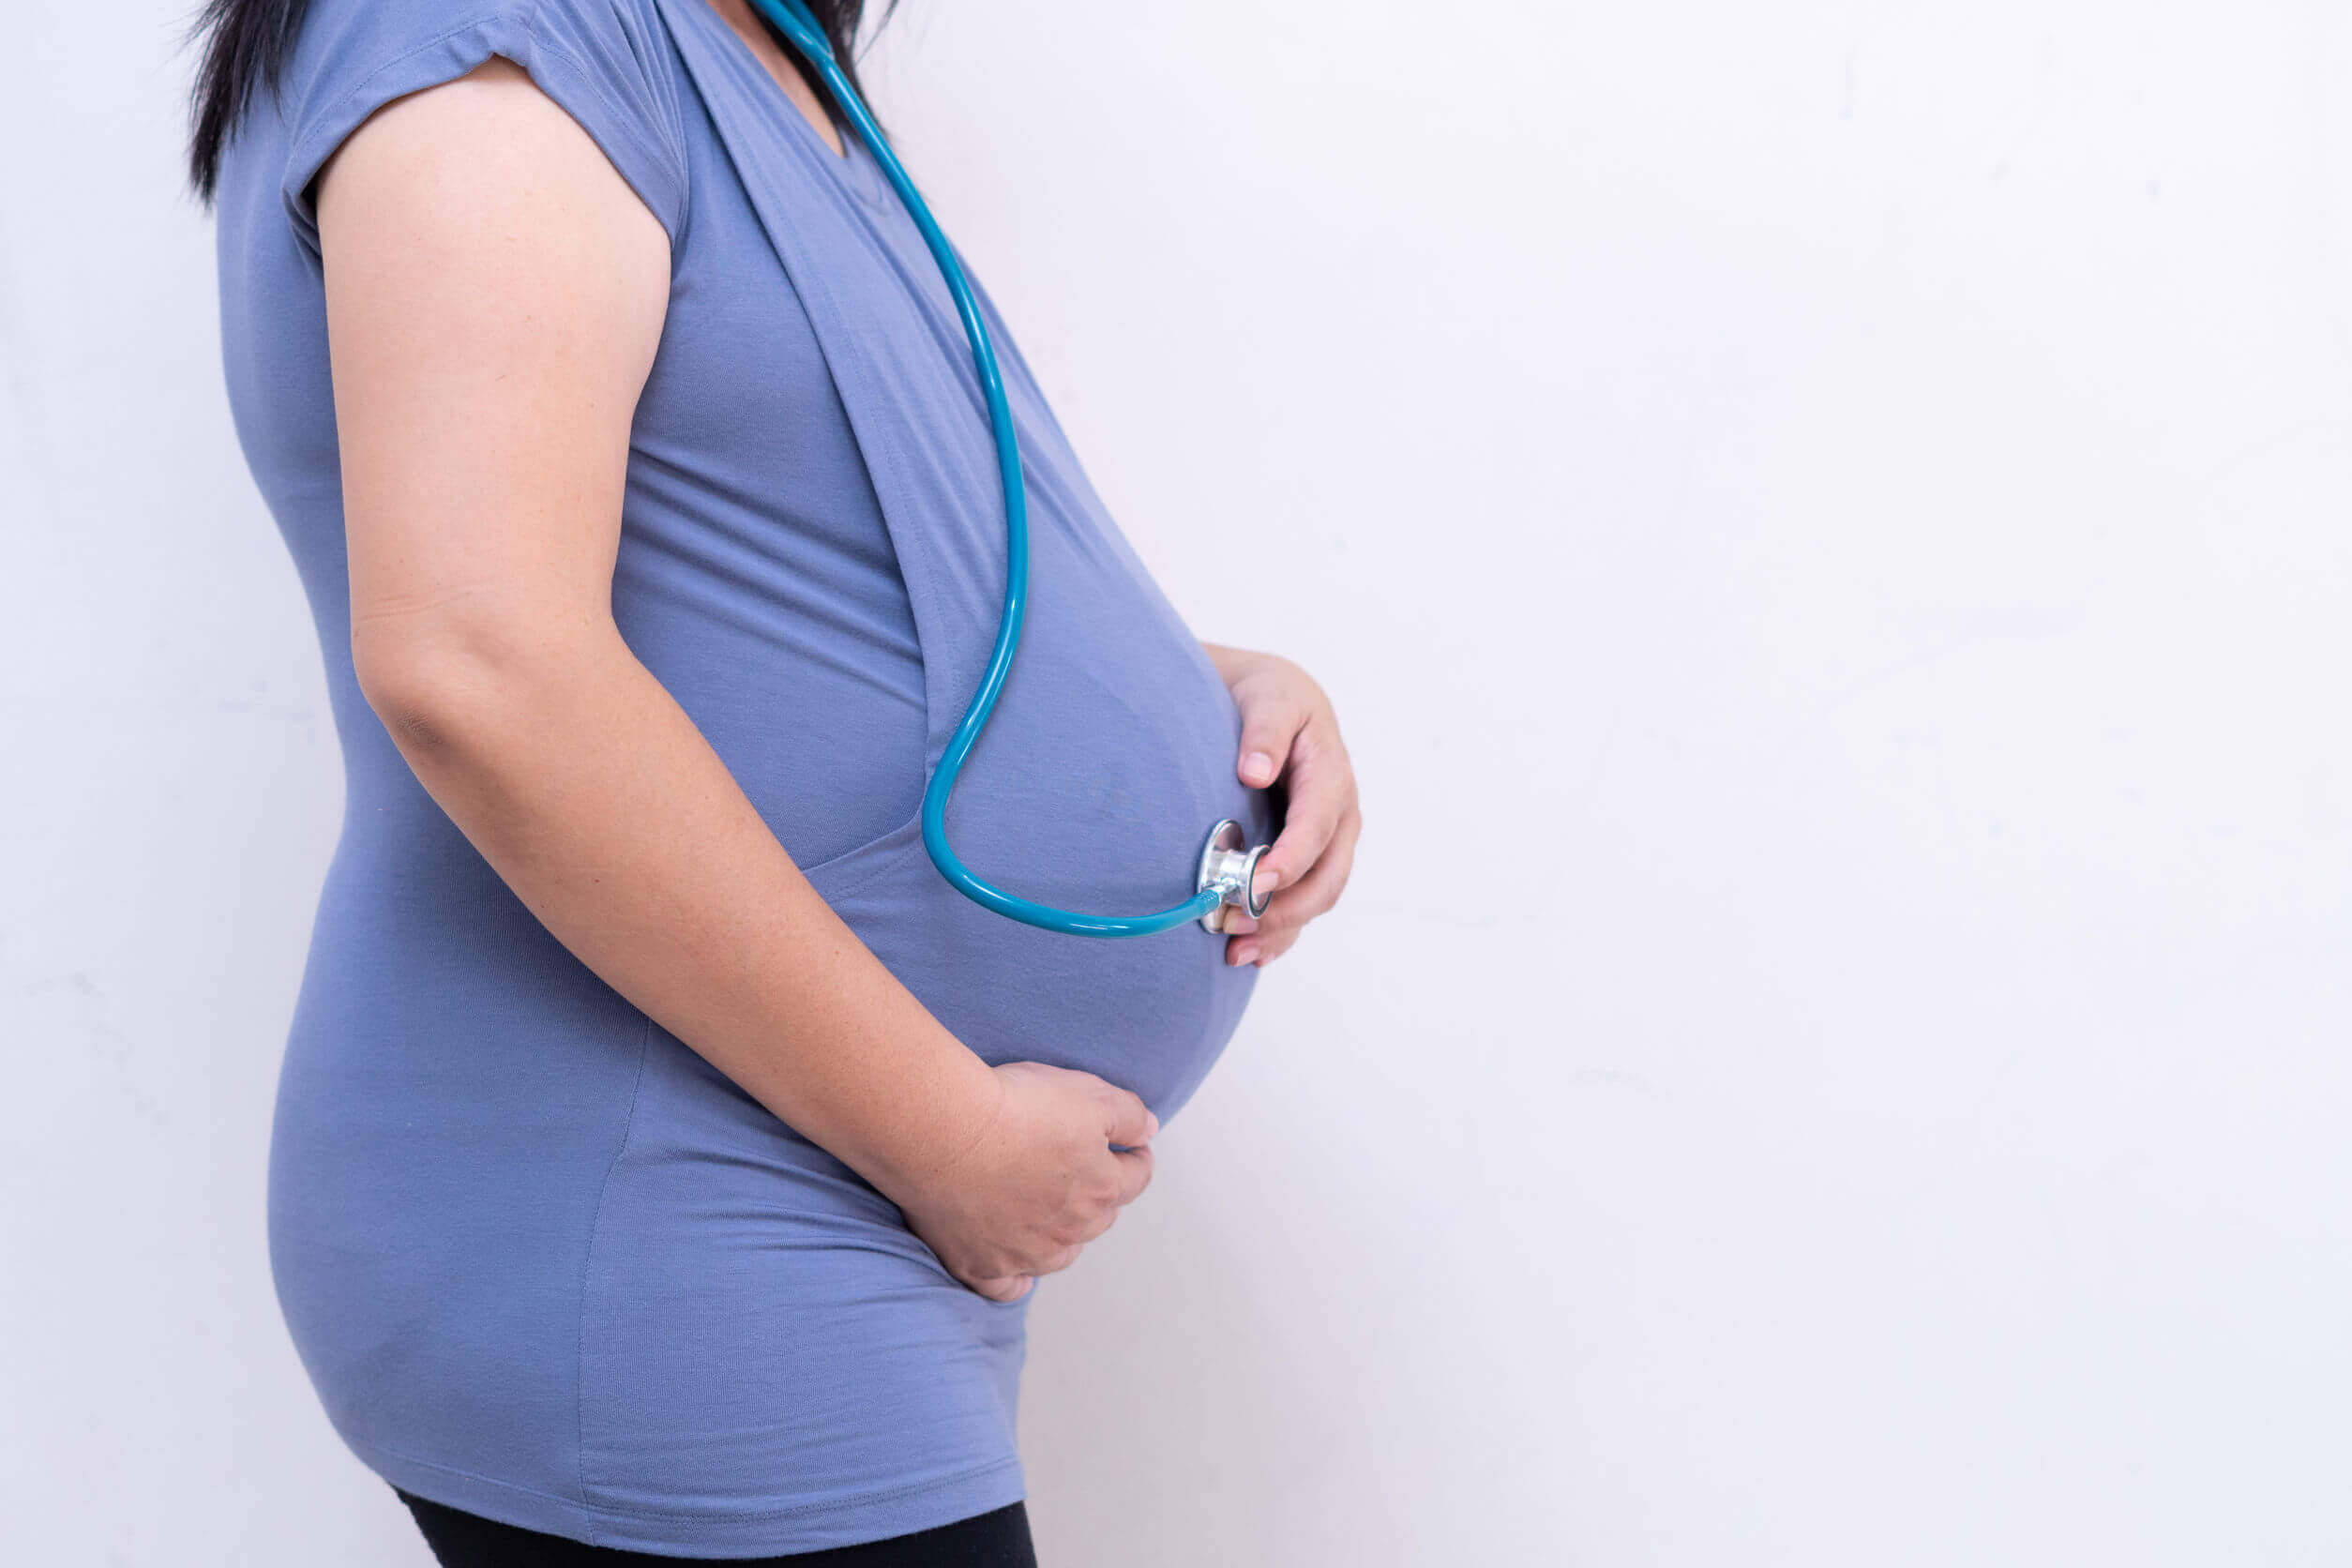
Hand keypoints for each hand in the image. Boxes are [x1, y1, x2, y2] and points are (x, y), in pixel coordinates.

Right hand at [889, 1061, 1158, 1302]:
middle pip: (1100, 1216)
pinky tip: (1018, 1269)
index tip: (1129, 1146)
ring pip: (1061, 1253)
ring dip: (1063, 1234)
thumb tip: (1149, 1131)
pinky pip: (1007, 1286)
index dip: (1135, 1157)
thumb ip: (1129, 1115)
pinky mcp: (981, 1265)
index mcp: (1101, 1188)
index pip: (1137, 1177)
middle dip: (1098, 1193)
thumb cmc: (1015, 1108)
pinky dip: (1016, 1278)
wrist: (944, 1132)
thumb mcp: (1089, 1093)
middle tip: (1079, 1167)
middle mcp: (1070, 1230)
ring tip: (1050, 1211)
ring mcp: (1026, 1253)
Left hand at [1207, 646, 1361, 966]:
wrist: (1275, 705)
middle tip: (1236, 922)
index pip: (1317, 826)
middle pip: (1326, 876)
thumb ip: (1264, 731)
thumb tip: (1254, 770)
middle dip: (1285, 908)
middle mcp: (1338, 817)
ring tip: (1233, 949)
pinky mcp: (1308, 860)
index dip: (1291, 860)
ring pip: (1317, 899)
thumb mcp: (1269, 699)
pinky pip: (1302, 905)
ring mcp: (1327, 844)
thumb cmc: (1272, 699)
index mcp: (1331, 777)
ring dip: (1279, 929)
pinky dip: (1279, 935)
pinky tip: (1249, 955)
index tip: (1257, 883)